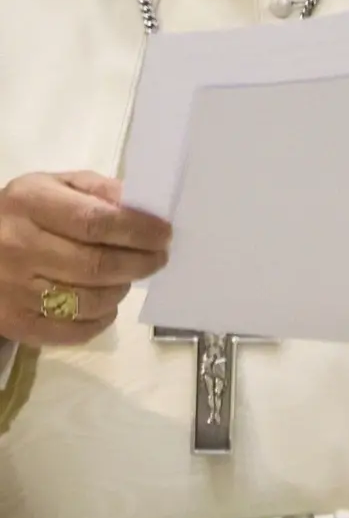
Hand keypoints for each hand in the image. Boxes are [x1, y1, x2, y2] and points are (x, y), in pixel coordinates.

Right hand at [0, 172, 171, 346]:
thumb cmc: (25, 212)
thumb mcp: (56, 185)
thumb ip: (99, 191)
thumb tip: (145, 207)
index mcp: (31, 203)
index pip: (96, 221)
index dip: (138, 230)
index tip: (165, 234)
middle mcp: (18, 247)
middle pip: (95, 265)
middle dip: (139, 262)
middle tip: (158, 258)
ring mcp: (12, 290)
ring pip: (86, 301)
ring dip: (120, 290)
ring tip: (129, 277)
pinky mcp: (12, 323)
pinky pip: (68, 332)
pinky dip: (99, 321)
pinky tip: (107, 305)